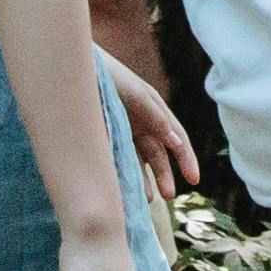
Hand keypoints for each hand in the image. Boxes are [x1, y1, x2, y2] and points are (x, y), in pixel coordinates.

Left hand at [100, 49, 199, 191]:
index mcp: (155, 111)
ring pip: (139, 162)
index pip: (177, 139)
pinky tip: (123, 190)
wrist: (75, 70)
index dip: (187, 159)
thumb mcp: (135, 94)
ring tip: (146, 200)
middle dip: (165, 176)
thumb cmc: (109, 76)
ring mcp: (124, 132)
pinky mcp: (107, 137)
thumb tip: (177, 143)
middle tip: (168, 195)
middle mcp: (143, 124)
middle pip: (159, 155)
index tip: (194, 180)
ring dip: (144, 181)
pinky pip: (118, 160)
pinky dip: (123, 176)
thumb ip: (155, 117)